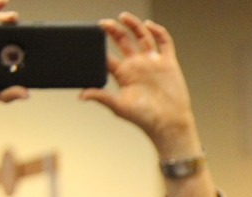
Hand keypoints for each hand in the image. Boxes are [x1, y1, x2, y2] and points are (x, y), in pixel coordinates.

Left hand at [80, 12, 200, 159]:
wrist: (169, 124)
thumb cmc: (145, 118)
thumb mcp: (119, 107)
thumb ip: (101, 96)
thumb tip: (81, 94)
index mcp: (123, 74)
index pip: (107, 54)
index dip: (98, 44)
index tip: (92, 36)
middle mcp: (136, 66)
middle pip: (122, 41)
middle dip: (113, 30)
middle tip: (104, 24)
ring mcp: (152, 62)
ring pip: (142, 36)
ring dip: (133, 25)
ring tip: (123, 17)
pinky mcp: (168, 63)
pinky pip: (164, 42)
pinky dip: (158, 32)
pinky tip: (150, 25)